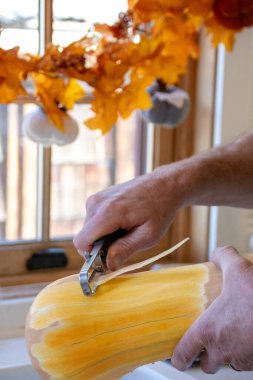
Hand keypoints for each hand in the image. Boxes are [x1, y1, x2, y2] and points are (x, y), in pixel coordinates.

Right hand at [73, 165, 184, 269]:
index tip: (108, 259)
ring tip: (126, 230)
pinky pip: (94, 221)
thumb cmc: (159, 209)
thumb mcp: (147, 236)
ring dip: (104, 237)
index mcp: (108, 213)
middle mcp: (97, 203)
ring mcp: (96, 198)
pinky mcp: (98, 197)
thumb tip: (107, 265)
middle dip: (100, 247)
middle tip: (124, 243)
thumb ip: (125, 250)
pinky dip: (105, 227)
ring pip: (89, 230)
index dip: (91, 256)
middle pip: (85, 237)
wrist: (164, 185)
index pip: (81, 242)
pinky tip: (123, 222)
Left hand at [171, 246, 252, 372]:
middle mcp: (222, 349)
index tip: (178, 359)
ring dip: (227, 354)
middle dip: (205, 357)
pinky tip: (248, 336)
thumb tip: (219, 254)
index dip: (179, 357)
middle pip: (207, 364)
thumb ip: (224, 258)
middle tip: (206, 345)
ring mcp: (242, 359)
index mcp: (208, 330)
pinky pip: (247, 362)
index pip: (184, 353)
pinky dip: (245, 353)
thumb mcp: (237, 269)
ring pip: (229, 364)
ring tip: (230, 338)